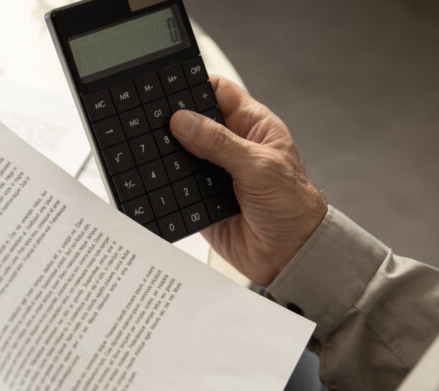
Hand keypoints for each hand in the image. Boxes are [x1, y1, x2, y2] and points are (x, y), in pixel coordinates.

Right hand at [170, 77, 326, 286]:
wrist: (289, 256)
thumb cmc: (293, 208)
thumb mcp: (259, 167)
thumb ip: (220, 144)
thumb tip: (184, 121)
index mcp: (252, 126)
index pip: (218, 92)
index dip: (195, 85)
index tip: (168, 84)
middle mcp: (231, 146)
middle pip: (193, 120)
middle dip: (172, 119)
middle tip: (150, 117)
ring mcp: (214, 172)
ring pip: (179, 152)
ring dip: (166, 152)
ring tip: (145, 145)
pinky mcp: (200, 198)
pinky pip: (176, 185)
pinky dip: (164, 182)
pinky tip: (152, 177)